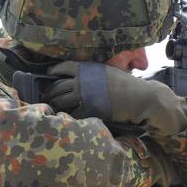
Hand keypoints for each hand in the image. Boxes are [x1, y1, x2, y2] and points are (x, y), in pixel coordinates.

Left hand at [45, 61, 186, 136]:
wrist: (140, 97)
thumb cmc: (129, 85)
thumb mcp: (110, 73)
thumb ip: (95, 74)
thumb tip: (87, 78)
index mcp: (87, 68)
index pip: (63, 67)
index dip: (53, 72)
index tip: (49, 75)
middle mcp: (82, 80)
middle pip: (58, 86)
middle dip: (50, 92)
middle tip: (46, 97)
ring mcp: (84, 95)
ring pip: (61, 100)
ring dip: (54, 104)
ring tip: (52, 108)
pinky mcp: (89, 109)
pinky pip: (72, 113)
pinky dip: (67, 116)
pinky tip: (64, 118)